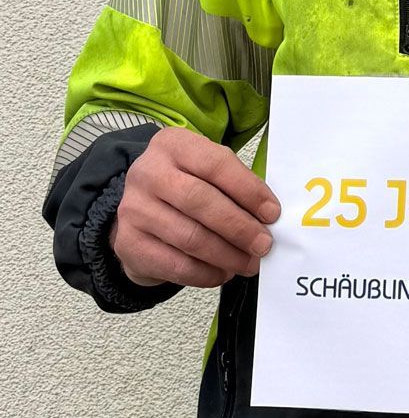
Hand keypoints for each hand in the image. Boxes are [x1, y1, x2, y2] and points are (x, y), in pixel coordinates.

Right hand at [110, 126, 280, 288]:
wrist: (140, 210)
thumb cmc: (185, 187)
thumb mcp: (205, 171)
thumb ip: (233, 185)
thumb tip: (267, 216)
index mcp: (173, 145)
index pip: (216, 164)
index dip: (248, 190)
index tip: (272, 213)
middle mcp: (148, 172)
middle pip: (200, 201)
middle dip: (239, 226)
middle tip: (263, 244)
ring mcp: (134, 208)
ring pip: (189, 236)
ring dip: (226, 255)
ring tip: (249, 263)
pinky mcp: (128, 242)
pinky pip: (174, 264)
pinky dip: (205, 273)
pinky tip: (222, 273)